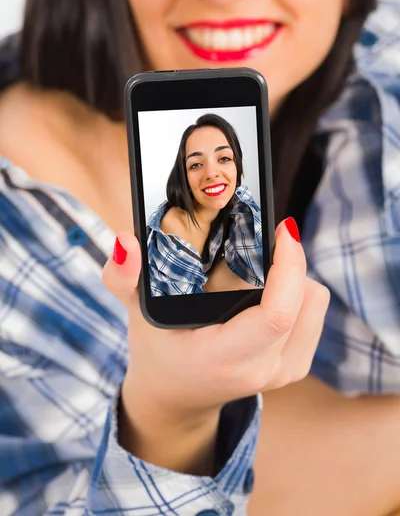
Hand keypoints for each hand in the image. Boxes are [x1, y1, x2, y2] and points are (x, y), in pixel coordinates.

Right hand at [102, 219, 328, 415]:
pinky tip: (273, 291)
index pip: (275, 316)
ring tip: (267, 268)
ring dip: (298, 277)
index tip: (283, 230)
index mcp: (221, 358)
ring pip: (316, 305)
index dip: (289, 267)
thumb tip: (126, 240)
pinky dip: (301, 293)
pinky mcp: (294, 368)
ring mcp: (281, 374)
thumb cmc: (158, 351)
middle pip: (303, 303)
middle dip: (292, 260)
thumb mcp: (135, 314)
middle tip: (271, 236)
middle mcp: (259, 371)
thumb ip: (123, 278)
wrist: (177, 398)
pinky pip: (316, 315)